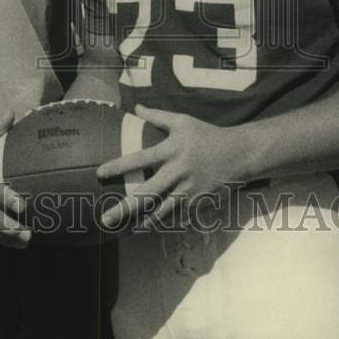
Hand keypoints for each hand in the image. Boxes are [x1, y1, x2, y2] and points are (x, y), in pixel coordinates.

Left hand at [96, 105, 255, 228]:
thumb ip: (157, 116)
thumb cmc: (207, 135)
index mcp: (172, 150)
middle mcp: (178, 172)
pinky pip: (178, 217)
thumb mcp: (183, 121)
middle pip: (147, 194)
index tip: (99, 173)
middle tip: (105, 218)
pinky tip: (150, 229)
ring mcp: (189, 191)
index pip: (140, 159)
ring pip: (162, 212)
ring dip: (143, 223)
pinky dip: (164, 224)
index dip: (119, 166)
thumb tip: (135, 107)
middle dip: (125, 208)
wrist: (239, 154)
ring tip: (126, 230)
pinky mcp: (199, 204)